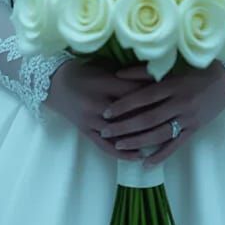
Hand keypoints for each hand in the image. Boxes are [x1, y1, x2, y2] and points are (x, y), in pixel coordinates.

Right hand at [44, 57, 162, 162]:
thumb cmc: (82, 71)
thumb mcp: (104, 68)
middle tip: (171, 118)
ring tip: (161, 140)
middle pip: (130, 113)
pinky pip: (106, 147)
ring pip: (120, 132)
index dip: (153, 94)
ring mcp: (92, 121)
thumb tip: (155, 78)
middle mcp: (98, 104)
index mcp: (104, 84)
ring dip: (141, 137)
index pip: (134, 91)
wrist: (54, 84)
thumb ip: (127, 75)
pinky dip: (123, 153)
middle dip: (151, 116)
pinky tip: (138, 156)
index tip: (169, 96)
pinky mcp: (86, 132)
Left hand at [98, 59, 224, 167]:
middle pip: (148, 118)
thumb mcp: (173, 65)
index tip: (106, 111)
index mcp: (173, 85)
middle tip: (105, 131)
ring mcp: (188, 118)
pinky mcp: (194, 130)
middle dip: (125, 126)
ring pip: (159, 134)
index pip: (144, 97)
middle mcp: (180, 103)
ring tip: (118, 146)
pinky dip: (160, 155)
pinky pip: (175, 145)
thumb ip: (146, 71)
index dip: (124, 105)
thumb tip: (118, 74)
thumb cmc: (196, 69)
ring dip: (138, 142)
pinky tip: (145, 163)